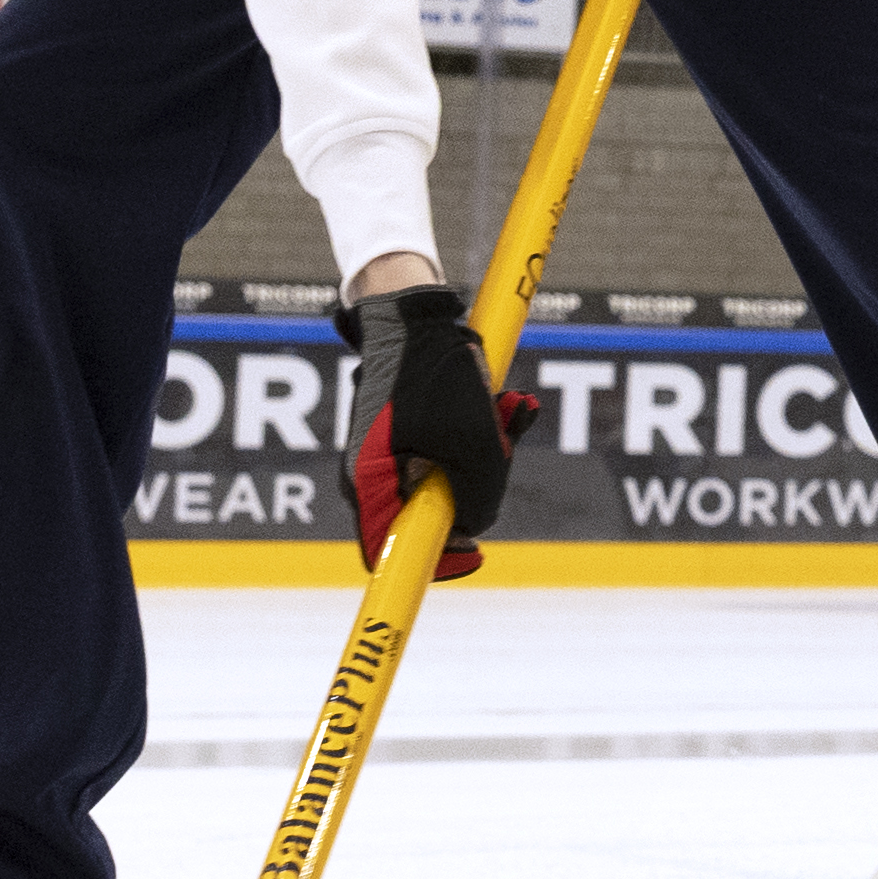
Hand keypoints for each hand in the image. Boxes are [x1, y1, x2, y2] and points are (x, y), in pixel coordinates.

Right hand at [338, 284, 532, 577]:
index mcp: (368, 484)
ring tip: (508, 411)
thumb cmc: (438, 375)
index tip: (476, 556)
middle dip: (480, 487)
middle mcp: (374, 477)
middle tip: (502, 450)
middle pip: (433, 517)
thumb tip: (476, 530)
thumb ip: (480, 497)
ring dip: (492, 454)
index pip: (389, 550)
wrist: (421, 316)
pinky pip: (459, 453)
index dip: (433, 562)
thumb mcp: (474, 442)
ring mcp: (396, 456)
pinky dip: (487, 434)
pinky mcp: (418, 436)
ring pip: (456, 482)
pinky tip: (508, 404)